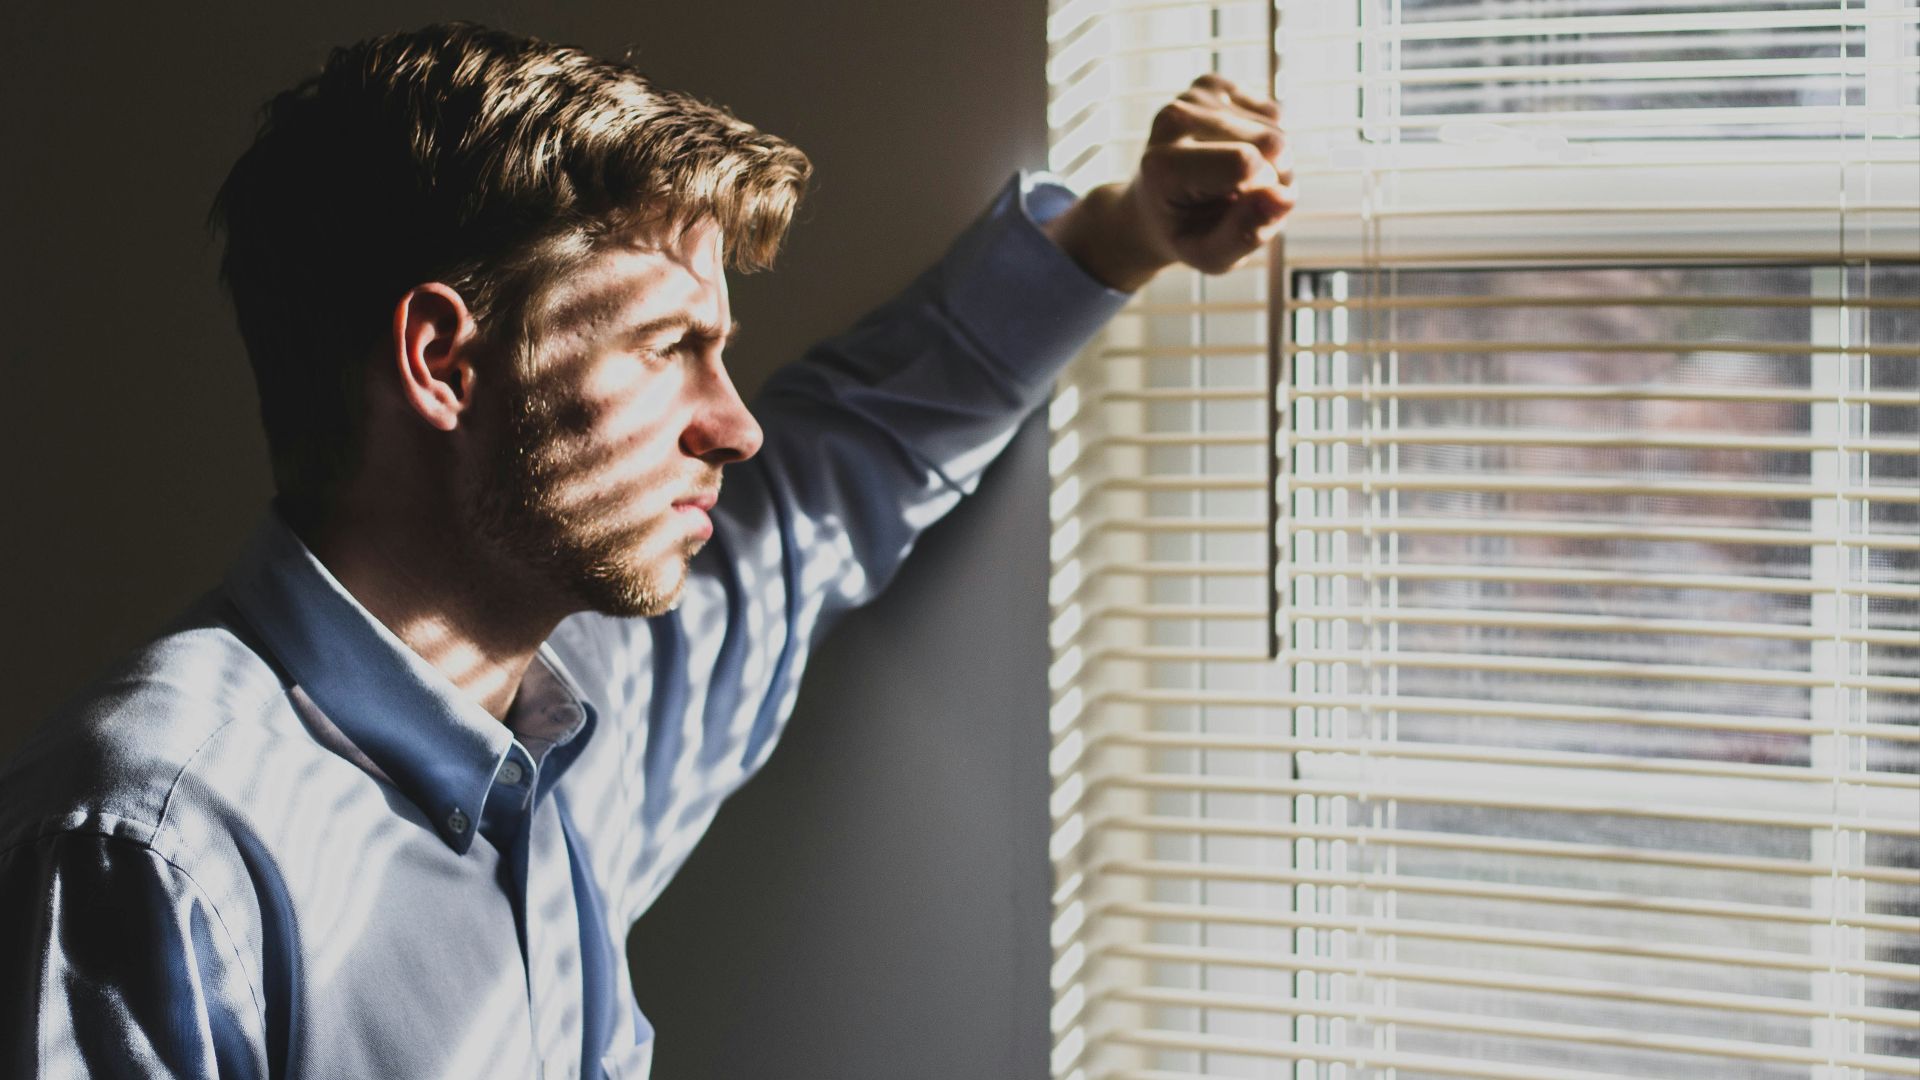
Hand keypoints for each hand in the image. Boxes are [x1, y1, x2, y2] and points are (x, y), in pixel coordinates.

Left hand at [1045, 74, 1293, 290]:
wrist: (1155, 208)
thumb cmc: (1185, 233)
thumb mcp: (1210, 256)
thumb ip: (1245, 235)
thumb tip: (1283, 197)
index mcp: (1163, 165)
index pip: (1246, 163)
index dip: (1264, 192)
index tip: (1242, 210)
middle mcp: (1172, 119)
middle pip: (1271, 142)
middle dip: (1275, 178)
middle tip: (1244, 200)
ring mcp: (1190, 97)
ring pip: (1276, 128)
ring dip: (1272, 163)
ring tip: (1238, 183)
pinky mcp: (1210, 86)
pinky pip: (1272, 113)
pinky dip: (1266, 139)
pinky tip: (1238, 154)